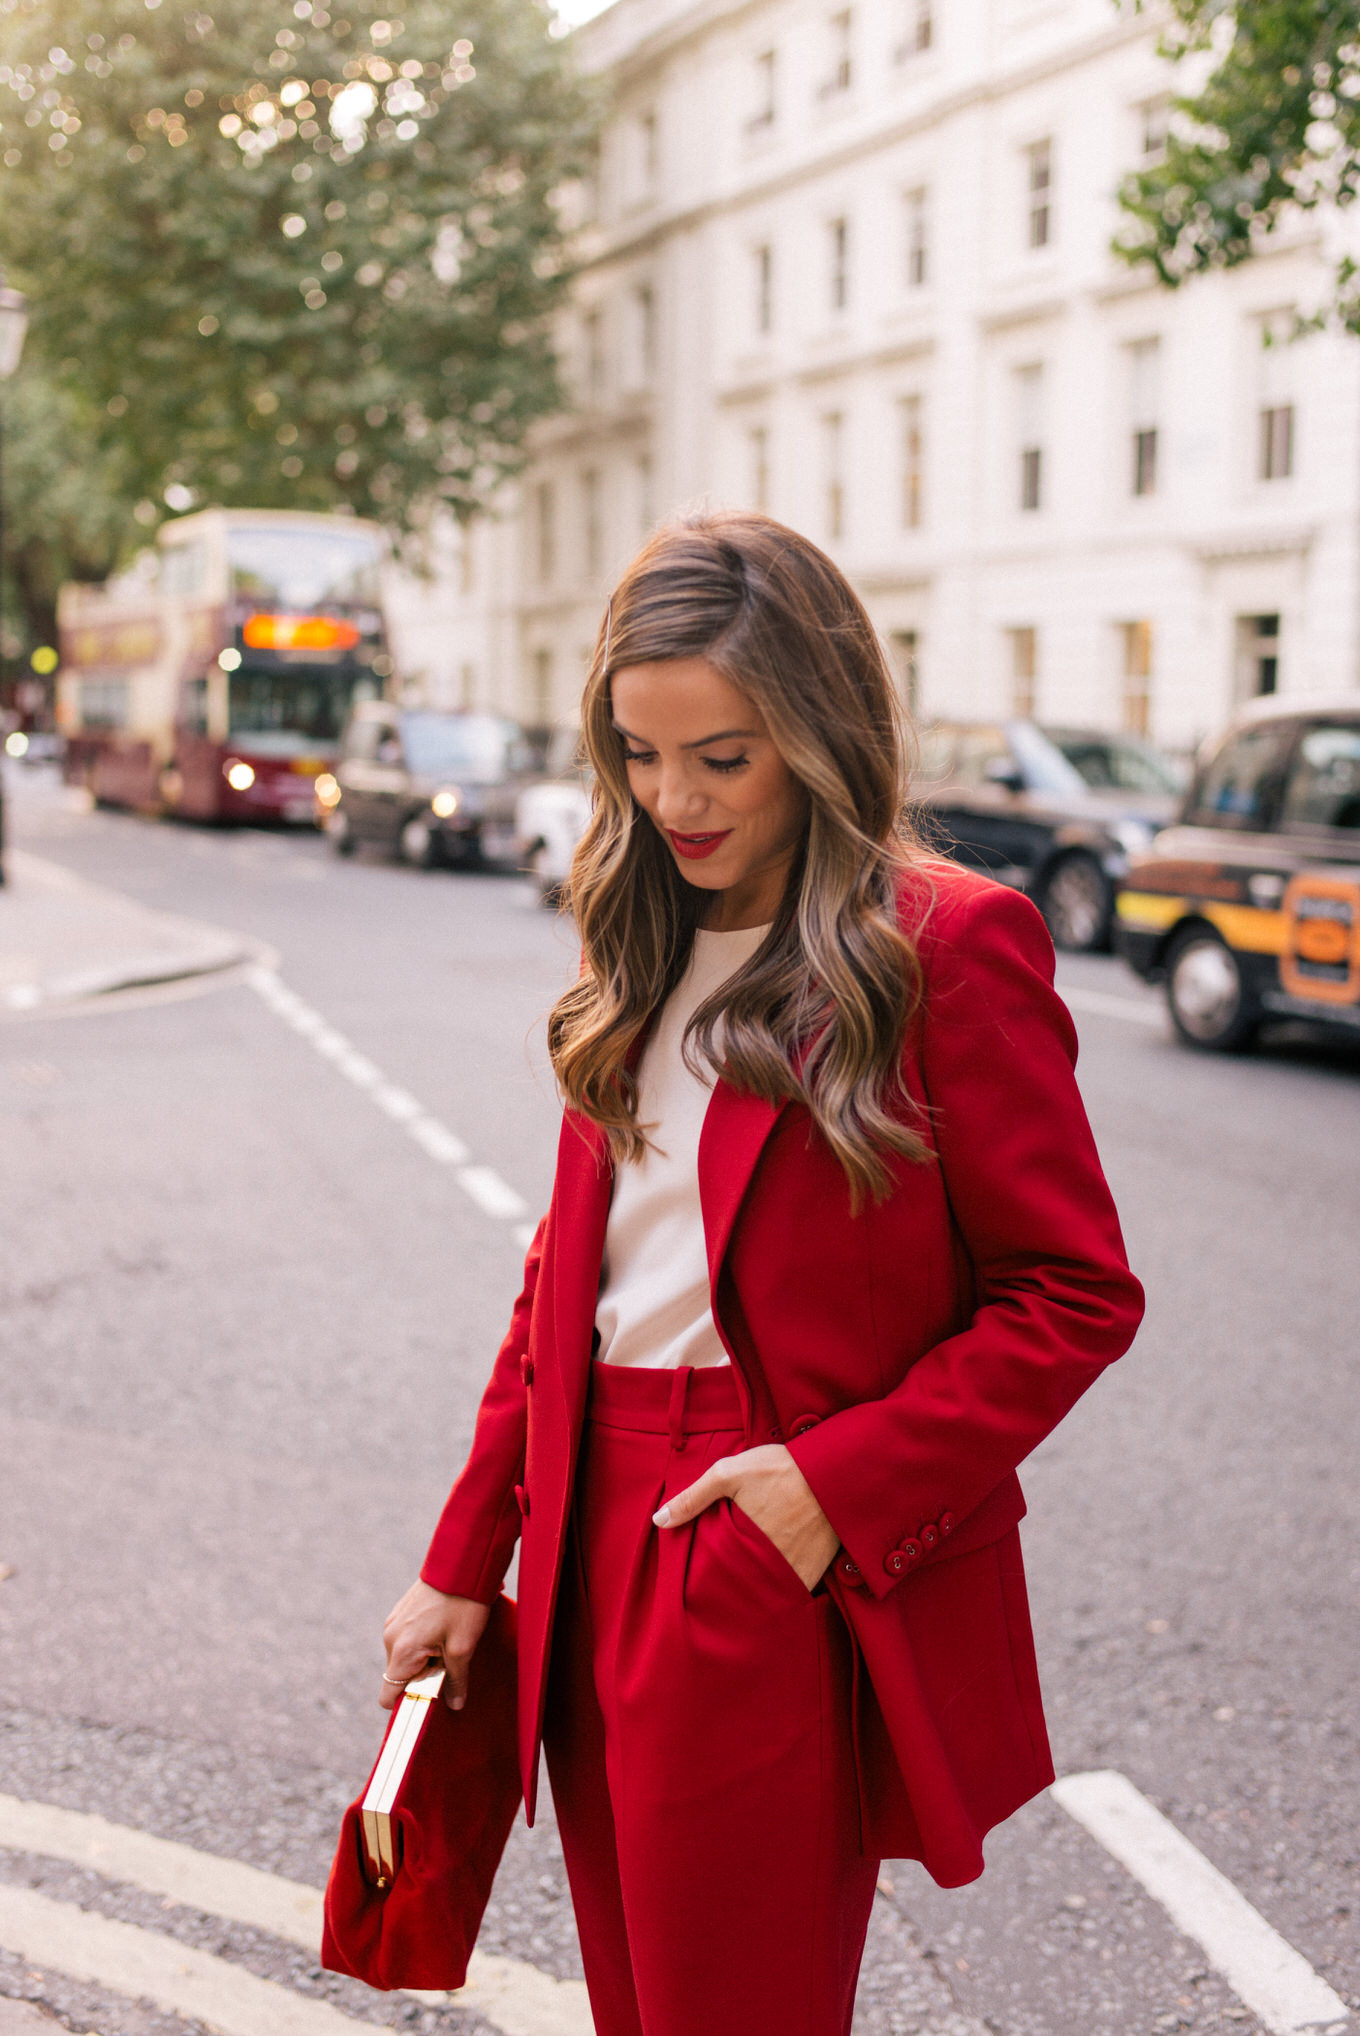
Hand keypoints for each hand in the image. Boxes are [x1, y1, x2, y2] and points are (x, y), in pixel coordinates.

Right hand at [380, 1579, 489, 1711]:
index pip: (388, 1695)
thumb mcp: (463, 1647)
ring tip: (448, 1639)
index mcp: (402, 1650)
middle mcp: (391, 1637)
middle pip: (400, 1675)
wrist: (462, 1563)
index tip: (430, 1696)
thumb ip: (456, 1681)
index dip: (408, 1702)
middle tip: (449, 1661)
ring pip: (405, 1656)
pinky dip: (422, 1641)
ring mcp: (393, 1622)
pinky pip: (407, 1638)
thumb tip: (455, 1705)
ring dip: (424, 1658)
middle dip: (422, 1676)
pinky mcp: (400, 1611)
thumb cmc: (463, 1604)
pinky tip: (443, 1627)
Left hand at [653, 1443, 839, 1591]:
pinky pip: (794, 1590)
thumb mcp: (730, 1473)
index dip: (706, 1582)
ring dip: (756, 1591)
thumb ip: (693, 1497)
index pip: (716, 1576)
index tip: (697, 1585)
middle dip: (730, 1590)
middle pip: (741, 1589)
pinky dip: (783, 1589)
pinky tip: (775, 1582)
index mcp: (743, 1543)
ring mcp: (794, 1571)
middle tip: (720, 1590)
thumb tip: (659, 1521)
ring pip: (767, 1592)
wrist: (834, 1470)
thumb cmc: (779, 1469)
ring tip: (745, 1587)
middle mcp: (769, 1563)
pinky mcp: (816, 1571)